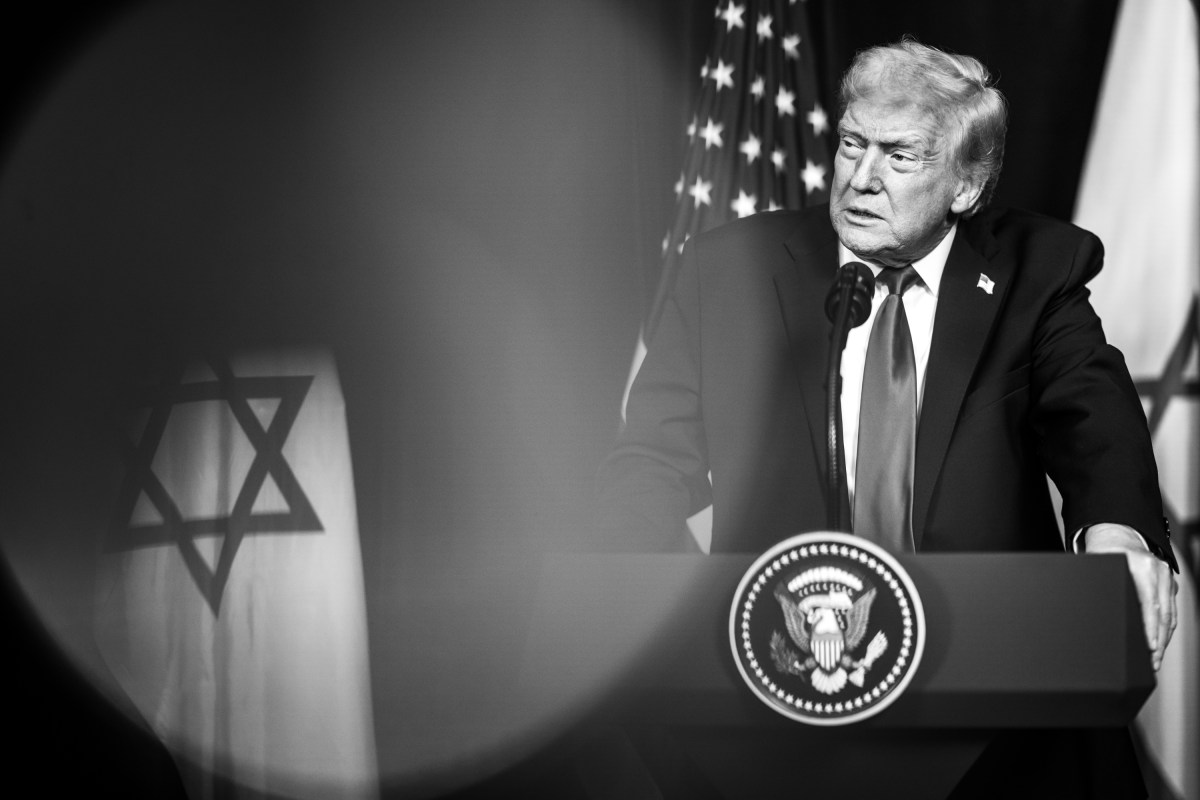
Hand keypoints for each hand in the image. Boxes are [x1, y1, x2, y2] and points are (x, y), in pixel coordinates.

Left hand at [1084, 523, 1177, 669]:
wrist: (1116, 533)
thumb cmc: (1102, 551)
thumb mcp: (1097, 566)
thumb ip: (1100, 586)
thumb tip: (1091, 615)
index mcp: (1140, 567)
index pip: (1149, 605)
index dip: (1150, 629)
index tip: (1150, 647)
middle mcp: (1157, 571)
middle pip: (1163, 614)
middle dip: (1158, 642)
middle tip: (1153, 663)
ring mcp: (1166, 576)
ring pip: (1169, 615)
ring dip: (1163, 639)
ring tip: (1155, 659)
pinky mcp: (1168, 582)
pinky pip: (1170, 610)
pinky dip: (1165, 628)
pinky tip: (1159, 643)